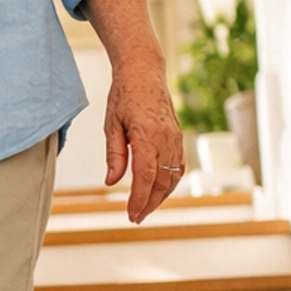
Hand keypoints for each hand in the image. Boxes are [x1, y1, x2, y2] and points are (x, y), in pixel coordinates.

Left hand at [105, 64, 184, 221]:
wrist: (144, 73)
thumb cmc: (124, 95)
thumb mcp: (111, 124)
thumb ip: (114, 154)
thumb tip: (112, 181)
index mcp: (147, 134)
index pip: (146, 175)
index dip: (139, 198)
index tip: (131, 214)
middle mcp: (166, 138)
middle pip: (162, 181)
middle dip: (149, 203)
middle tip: (136, 218)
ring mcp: (175, 138)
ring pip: (173, 176)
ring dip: (161, 196)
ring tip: (145, 208)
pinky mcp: (178, 138)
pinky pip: (179, 167)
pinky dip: (170, 183)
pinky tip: (158, 191)